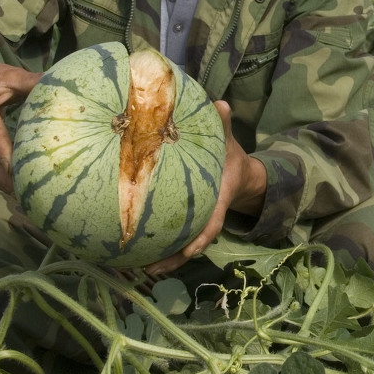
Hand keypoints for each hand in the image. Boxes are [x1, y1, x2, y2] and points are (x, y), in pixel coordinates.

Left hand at [145, 100, 264, 276]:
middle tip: (149, 268)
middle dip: (174, 258)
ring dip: (164, 260)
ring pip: (181, 246)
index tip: (190, 250)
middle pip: (193, 243)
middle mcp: (207, 215)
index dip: (201, 236)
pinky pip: (173, 237)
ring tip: (139, 270)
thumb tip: (221, 104)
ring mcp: (197, 221)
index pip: (212, 222)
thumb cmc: (229, 157)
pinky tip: (136, 256)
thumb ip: (224, 125)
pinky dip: (159, 248)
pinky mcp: (186, 221)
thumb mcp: (228, 141)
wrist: (237, 174)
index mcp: (218, 199)